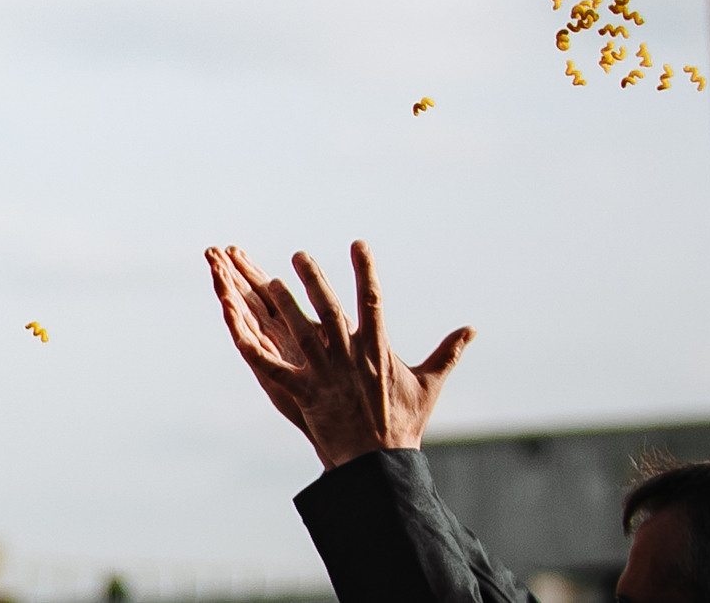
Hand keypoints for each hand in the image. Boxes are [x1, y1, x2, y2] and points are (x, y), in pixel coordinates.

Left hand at [205, 240, 474, 468]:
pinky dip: (254, 348)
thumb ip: (447, 353)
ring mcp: (325, 375)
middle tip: (300, 255)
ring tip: (269, 281)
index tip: (359, 243)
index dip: (366, 271)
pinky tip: (238, 329)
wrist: (380, 466)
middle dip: (315, 280)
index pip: (373, 301)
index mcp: (378, 350)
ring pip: (300, 332)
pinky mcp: (304, 393)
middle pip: (331, 310)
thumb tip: (472, 328)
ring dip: (284, 306)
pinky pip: (273, 367)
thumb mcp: (429, 385)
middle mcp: (349, 358)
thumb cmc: (403, 423)